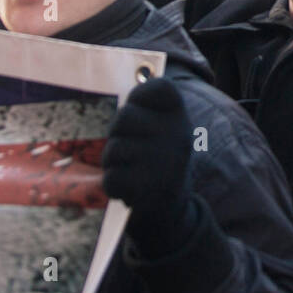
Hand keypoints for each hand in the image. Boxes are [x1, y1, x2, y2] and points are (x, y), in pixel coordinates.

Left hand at [101, 77, 192, 216]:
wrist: (170, 206)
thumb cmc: (156, 156)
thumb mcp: (161, 126)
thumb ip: (143, 108)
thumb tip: (114, 97)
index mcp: (181, 116)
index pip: (160, 87)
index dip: (140, 95)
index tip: (140, 107)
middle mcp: (178, 135)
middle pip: (124, 116)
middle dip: (117, 132)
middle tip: (130, 145)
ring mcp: (165, 163)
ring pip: (114, 149)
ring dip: (113, 161)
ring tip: (130, 168)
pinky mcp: (149, 189)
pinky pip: (111, 178)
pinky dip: (113, 184)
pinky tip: (129, 186)